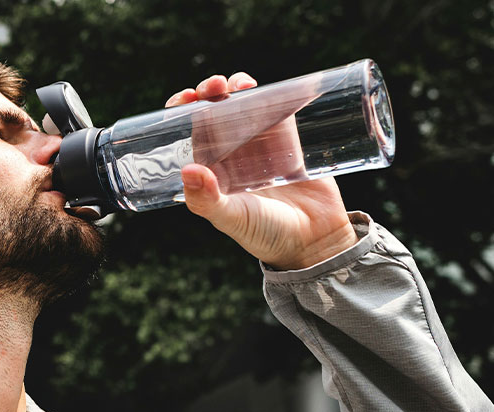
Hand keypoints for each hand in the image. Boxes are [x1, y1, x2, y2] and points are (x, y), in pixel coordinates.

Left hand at [167, 73, 357, 269]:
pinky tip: (264, 86)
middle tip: (213, 86)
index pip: (189, 133)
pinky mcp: (287, 140)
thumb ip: (207, 200)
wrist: (314, 241)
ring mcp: (259, 144)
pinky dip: (269, 93)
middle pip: (213, 113)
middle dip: (209, 93)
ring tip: (240, 84)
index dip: (182, 111)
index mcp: (211, 169)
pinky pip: (275, 109)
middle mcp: (231, 154)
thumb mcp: (232, 219)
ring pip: (242, 106)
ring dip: (236, 88)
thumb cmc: (266, 235)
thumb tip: (187, 170)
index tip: (185, 99)